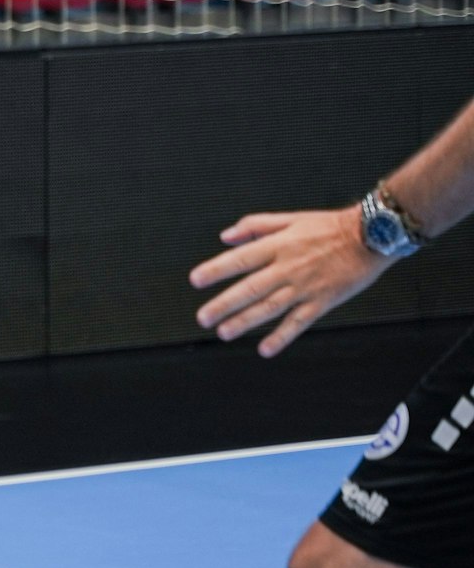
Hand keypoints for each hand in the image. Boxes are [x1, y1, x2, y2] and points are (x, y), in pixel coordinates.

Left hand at [189, 207, 395, 357]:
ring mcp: (305, 286)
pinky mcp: (322, 301)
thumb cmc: (329, 227)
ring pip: (270, 308)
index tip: (196, 281)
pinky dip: (282, 336)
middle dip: (224, 304)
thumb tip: (226, 237)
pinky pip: (298, 322)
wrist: (371, 236)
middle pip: (250, 288)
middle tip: (203, 317)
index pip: (240, 259)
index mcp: (278, 246)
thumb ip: (255, 226)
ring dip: (245, 322)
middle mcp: (288, 268)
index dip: (216, 270)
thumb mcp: (290, 218)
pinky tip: (265, 348)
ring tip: (224, 333)